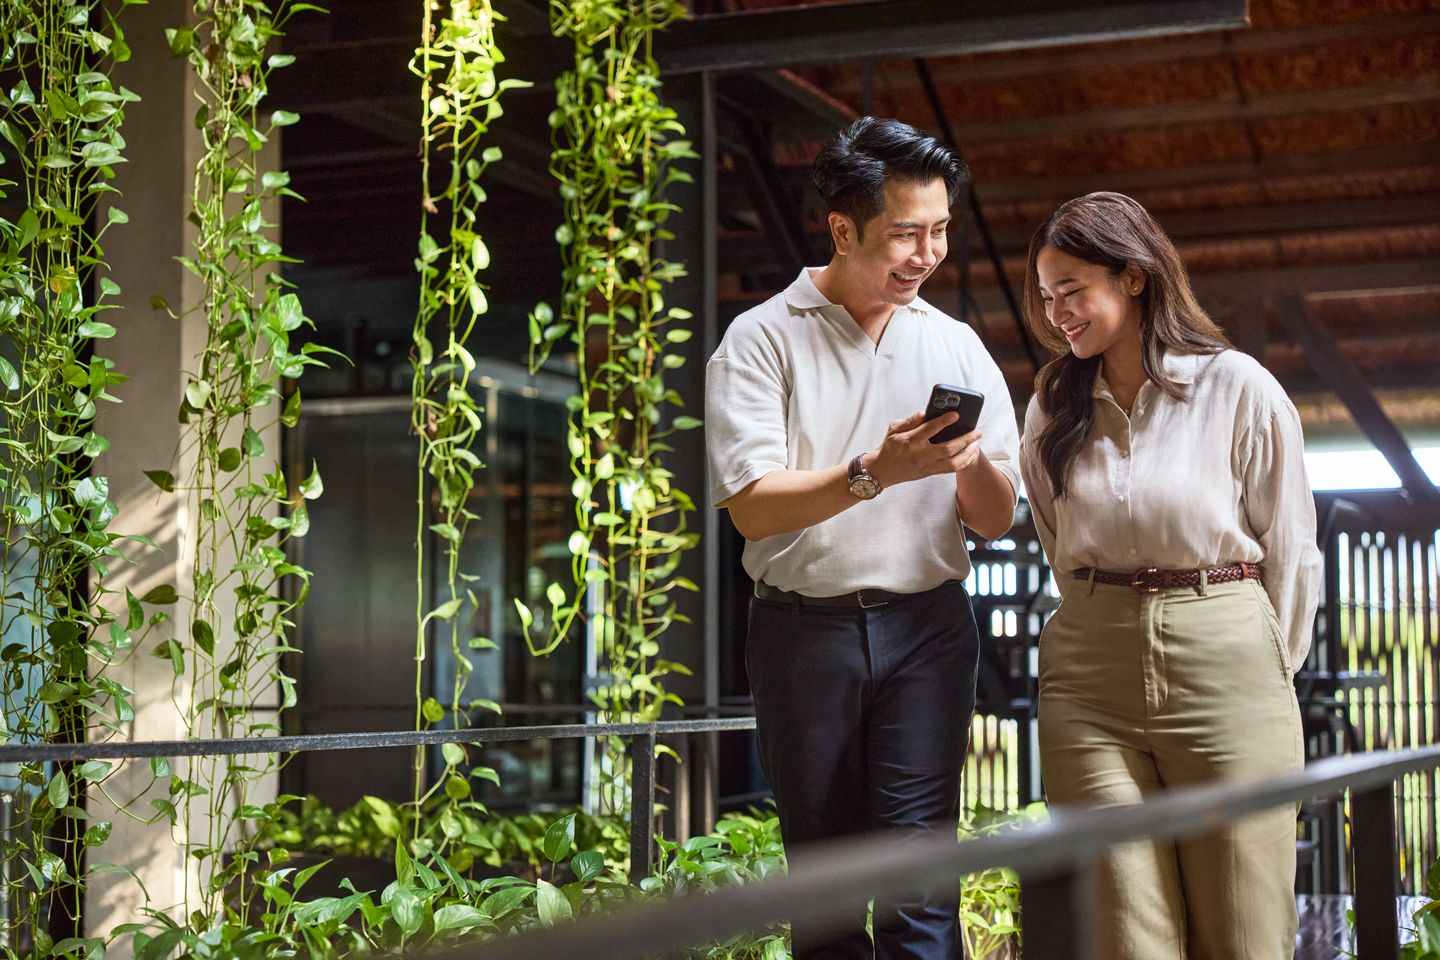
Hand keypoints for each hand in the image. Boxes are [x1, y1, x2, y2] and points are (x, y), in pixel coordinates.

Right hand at [866, 412, 984, 487]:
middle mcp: (920, 455)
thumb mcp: (893, 429)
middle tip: (977, 432)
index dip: (945, 421)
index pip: (931, 429)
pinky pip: (950, 469)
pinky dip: (963, 462)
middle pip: (949, 448)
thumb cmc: (888, 447)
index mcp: (910, 441)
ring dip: (968, 453)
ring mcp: (926, 466)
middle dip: (966, 439)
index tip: (956, 415)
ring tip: (976, 443)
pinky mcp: (929, 473)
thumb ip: (909, 420)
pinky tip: (969, 454)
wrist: (881, 471)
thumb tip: (924, 413)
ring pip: (953, 462)